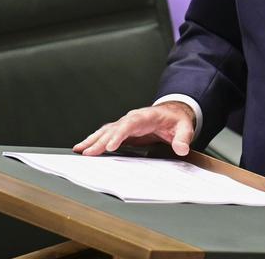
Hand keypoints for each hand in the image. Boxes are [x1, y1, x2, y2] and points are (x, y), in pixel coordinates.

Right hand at [72, 102, 195, 156]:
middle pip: (114, 128)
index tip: (110, 146)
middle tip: (88, 153)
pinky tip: (84, 147)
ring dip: (93, 140)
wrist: (173, 112)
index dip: (119, 135)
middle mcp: (133, 118)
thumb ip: (183, 138)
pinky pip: (106, 134)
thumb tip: (182, 149)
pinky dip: (95, 140)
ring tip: (80, 150)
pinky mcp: (123, 131)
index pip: (130, 124)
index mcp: (146, 116)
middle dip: (100, 140)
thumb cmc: (176, 120)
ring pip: (106, 131)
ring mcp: (126, 124)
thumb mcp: (184, 127)